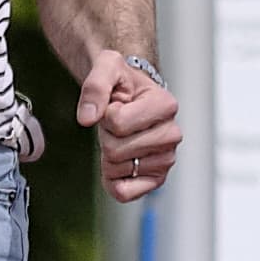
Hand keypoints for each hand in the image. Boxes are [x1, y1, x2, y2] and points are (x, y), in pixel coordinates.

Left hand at [82, 49, 184, 201]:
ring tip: (122, 138)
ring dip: (108, 155)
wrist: (132, 95)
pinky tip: (120, 163)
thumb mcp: (106, 67)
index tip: (116, 105)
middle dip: (106, 136)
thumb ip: (95, 86)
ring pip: (117, 171)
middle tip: (117, 124)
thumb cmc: (122, 82)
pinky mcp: (156, 179)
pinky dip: (113, 181)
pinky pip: (124, 193)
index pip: (117, 122)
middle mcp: (172, 134)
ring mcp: (166, 159)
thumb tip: (87, 118)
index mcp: (166, 105)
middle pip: (115, 150)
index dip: (106, 114)